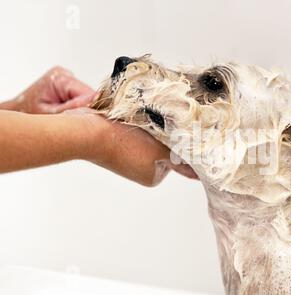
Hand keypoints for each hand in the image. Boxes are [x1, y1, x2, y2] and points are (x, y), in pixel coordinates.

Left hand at [10, 66, 95, 113]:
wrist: (19, 109)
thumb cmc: (28, 112)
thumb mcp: (51, 113)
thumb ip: (74, 107)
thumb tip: (96, 101)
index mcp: (59, 79)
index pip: (88, 92)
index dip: (92, 108)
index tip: (89, 121)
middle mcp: (63, 74)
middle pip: (88, 94)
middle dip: (85, 108)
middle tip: (72, 120)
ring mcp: (65, 77)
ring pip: (86, 95)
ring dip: (80, 107)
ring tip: (65, 114)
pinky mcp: (67, 82)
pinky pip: (81, 95)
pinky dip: (77, 105)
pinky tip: (65, 109)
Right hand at [72, 108, 197, 185]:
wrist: (88, 131)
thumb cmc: (123, 144)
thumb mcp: (160, 151)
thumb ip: (180, 157)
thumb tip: (196, 170)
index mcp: (153, 176)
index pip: (177, 157)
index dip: (181, 144)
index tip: (184, 133)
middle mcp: (142, 169)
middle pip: (165, 146)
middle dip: (166, 134)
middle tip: (161, 122)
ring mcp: (128, 156)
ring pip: (151, 137)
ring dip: (152, 126)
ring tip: (144, 119)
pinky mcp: (117, 142)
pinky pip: (135, 131)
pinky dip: (138, 123)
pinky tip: (133, 116)